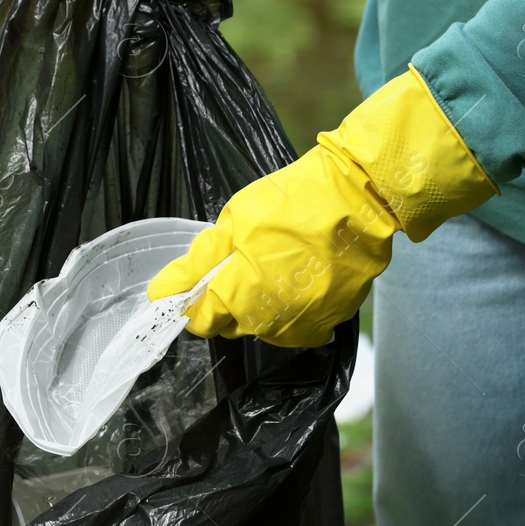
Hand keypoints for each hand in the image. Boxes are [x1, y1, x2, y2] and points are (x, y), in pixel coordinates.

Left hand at [148, 67, 497, 346]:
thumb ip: (198, 262)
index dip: (193, 300)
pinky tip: (300, 272)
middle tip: (242, 258)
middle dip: (228, 298)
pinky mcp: (331, 321)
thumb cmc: (292, 202)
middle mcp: (271, 323)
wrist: (362, 199)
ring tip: (274, 263)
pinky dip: (292, 304)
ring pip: (265, 326)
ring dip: (260, 303)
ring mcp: (305, 325)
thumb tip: (162, 292)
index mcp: (241, 297)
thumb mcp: (235, 221)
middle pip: (232, 324)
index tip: (200, 277)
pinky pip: (297, 322)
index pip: (201, 321)